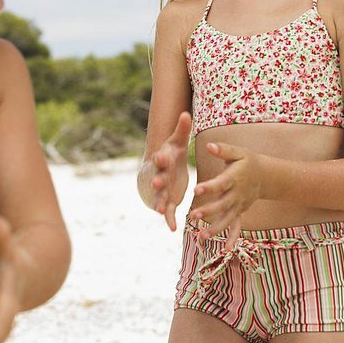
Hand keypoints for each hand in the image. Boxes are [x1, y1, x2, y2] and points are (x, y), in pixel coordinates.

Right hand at [150, 111, 191, 231]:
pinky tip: (173, 228)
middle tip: (157, 183)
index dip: (160, 158)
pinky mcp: (167, 201)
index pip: (160, 158)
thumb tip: (186, 113)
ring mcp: (162, 190)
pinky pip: (167, 211)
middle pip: (157, 179)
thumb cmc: (172, 152)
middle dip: (157, 181)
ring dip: (159, 203)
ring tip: (159, 210)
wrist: (164, 168)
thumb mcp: (177, 141)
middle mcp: (160, 176)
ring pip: (160, 197)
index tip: (160, 156)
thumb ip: (182, 129)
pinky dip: (169, 219)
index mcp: (163, 160)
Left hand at [190, 142, 262, 249]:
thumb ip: (223, 150)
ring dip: (216, 228)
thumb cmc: (248, 161)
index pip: (221, 183)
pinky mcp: (240, 212)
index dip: (209, 187)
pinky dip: (233, 237)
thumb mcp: (238, 152)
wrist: (265, 175)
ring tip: (202, 236)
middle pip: (222, 204)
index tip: (196, 190)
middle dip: (209, 211)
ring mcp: (239, 205)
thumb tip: (208, 146)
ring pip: (227, 219)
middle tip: (194, 215)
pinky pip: (237, 226)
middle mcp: (237, 194)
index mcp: (235, 177)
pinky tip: (227, 249)